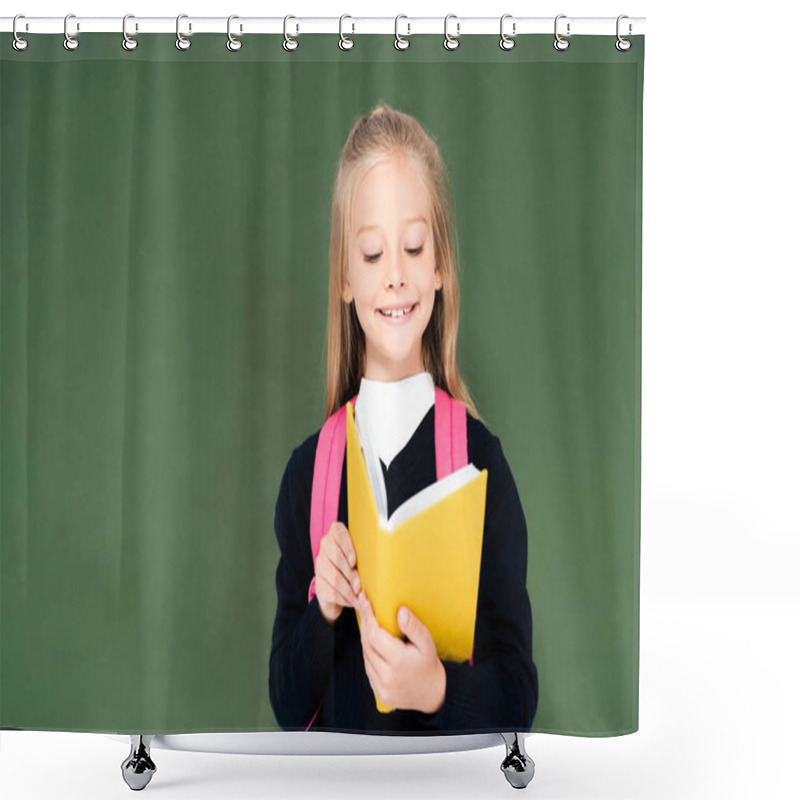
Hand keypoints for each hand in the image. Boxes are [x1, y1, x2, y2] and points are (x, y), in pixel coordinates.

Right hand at [314, 522, 360, 624]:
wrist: (340, 588)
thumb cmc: (357, 568)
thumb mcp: (362, 558)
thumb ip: (367, 556)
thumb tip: (381, 565)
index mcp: (336, 536)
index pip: (338, 533)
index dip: (346, 546)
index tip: (354, 561)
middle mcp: (325, 548)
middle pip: (336, 557)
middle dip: (350, 573)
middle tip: (359, 585)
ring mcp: (319, 566)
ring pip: (333, 577)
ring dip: (348, 589)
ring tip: (359, 596)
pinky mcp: (318, 584)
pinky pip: (331, 592)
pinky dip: (344, 598)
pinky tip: (352, 601)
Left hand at [356, 592, 445, 713]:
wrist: (432, 694)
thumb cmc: (428, 664)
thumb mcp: (427, 643)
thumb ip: (413, 626)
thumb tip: (400, 610)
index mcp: (398, 661)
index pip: (374, 635)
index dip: (368, 616)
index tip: (365, 601)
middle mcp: (386, 675)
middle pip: (366, 644)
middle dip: (364, 623)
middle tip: (364, 605)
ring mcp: (380, 686)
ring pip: (365, 655)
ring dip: (364, 637)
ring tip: (367, 620)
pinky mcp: (378, 691)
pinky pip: (368, 666)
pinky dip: (368, 651)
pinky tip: (372, 641)